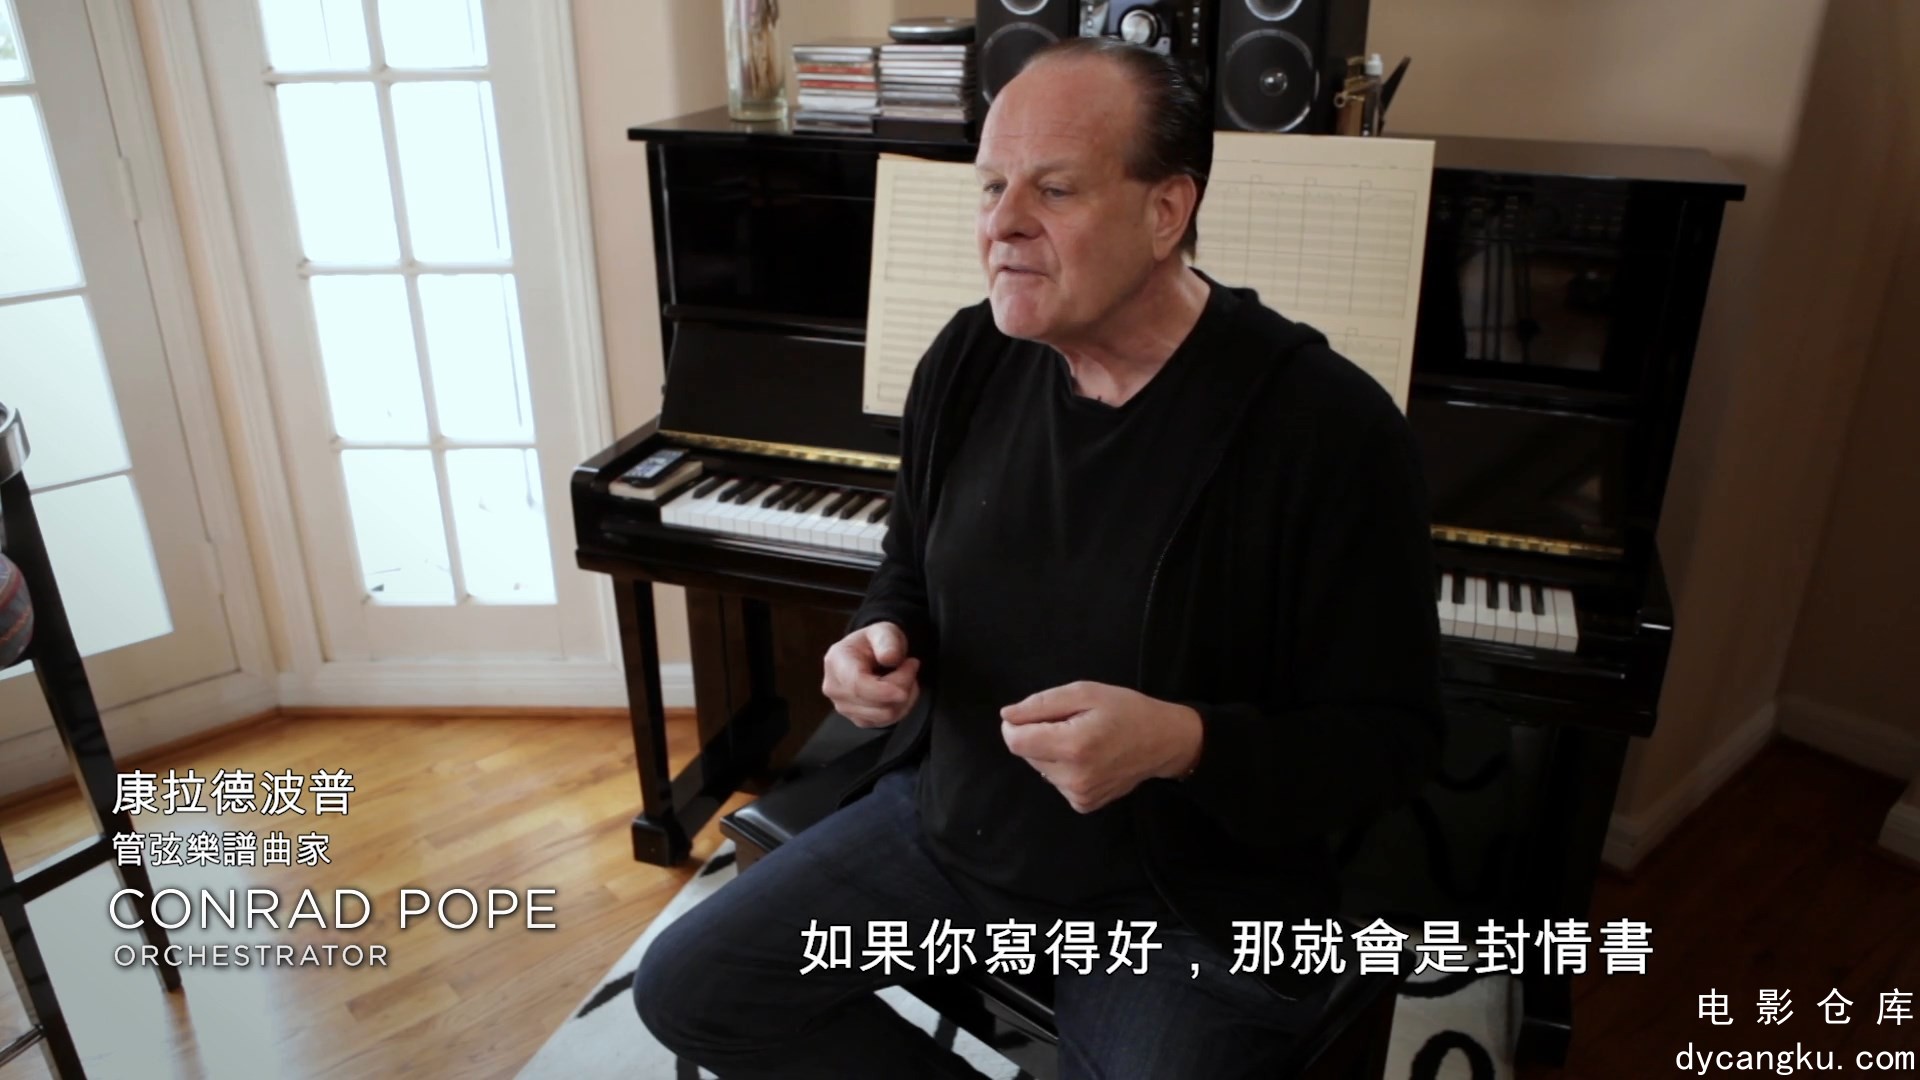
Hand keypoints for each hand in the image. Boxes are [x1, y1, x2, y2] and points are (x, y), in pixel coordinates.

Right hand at [822, 622, 921, 728]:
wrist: (870, 653)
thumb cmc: (875, 641)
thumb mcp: (884, 631)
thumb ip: (887, 641)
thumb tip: (889, 658)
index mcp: (836, 662)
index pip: (857, 685)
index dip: (884, 691)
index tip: (905, 688)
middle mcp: (834, 688)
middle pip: (874, 703)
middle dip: (902, 687)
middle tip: (912, 665)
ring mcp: (843, 706)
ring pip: (883, 716)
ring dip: (904, 699)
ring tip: (907, 677)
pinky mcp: (857, 718)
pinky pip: (885, 722)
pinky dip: (900, 708)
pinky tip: (900, 690)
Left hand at [1000, 681, 1203, 812]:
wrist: (1163, 742)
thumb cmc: (1126, 710)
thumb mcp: (1085, 692)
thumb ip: (1041, 704)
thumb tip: (1006, 716)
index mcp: (1073, 746)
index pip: (1015, 741)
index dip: (1015, 724)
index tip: (1031, 714)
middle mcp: (1073, 777)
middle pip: (1027, 754)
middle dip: (1038, 735)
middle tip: (1070, 722)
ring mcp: (1079, 795)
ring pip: (1040, 768)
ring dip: (1051, 752)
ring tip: (1083, 739)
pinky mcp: (1083, 805)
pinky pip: (1056, 781)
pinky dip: (1064, 767)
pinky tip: (1088, 757)